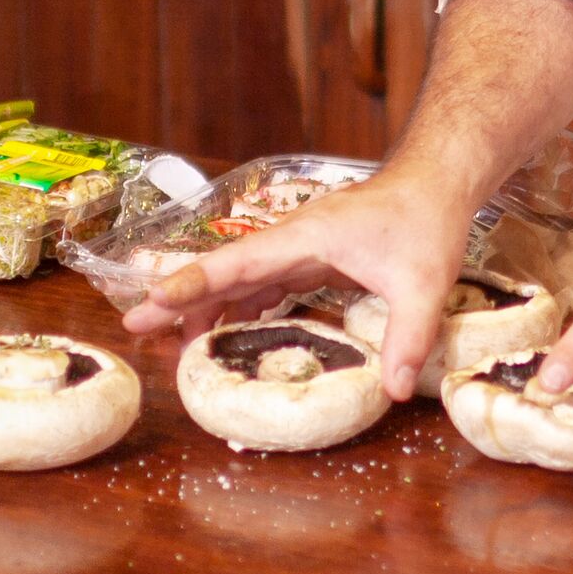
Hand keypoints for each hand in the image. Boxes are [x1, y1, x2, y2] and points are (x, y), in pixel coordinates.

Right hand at [121, 167, 481, 400]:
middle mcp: (293, 239)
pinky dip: (243, 307)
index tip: (152, 300)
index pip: (237, 263)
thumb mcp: (423, 284)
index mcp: (305, 238)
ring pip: (243, 280)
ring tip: (177, 346)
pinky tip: (231, 332)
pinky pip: (267, 285)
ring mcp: (301, 247)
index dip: (194, 283)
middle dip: (179, 299)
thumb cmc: (427, 219)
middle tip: (135, 328)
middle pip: (226, 273)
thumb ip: (407, 337)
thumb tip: (393, 393)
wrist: (438, 181)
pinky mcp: (313, 256)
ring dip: (209, 308)